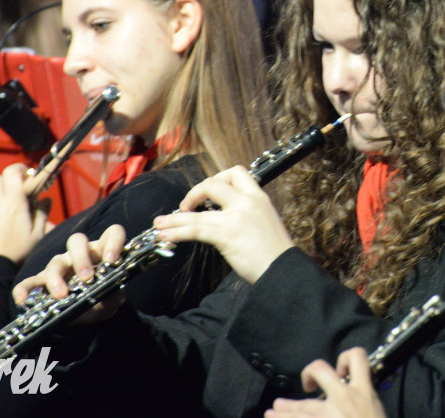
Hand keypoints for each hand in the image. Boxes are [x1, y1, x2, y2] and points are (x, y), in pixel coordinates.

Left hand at [0, 163, 50, 261]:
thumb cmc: (16, 252)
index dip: (19, 169)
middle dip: (7, 182)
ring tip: (5, 209)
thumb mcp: (37, 235)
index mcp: (14, 203)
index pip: (12, 172)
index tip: (26, 174)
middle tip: (16, 192)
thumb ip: (43, 214)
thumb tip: (46, 200)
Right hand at [12, 225, 127, 323]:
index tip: (112, 260)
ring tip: (61, 295)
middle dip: (81, 258)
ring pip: (55, 261)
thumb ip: (112, 298)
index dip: (114, 241)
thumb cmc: (102, 299)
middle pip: (77, 241)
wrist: (86, 314)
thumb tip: (106, 298)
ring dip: (56, 278)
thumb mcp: (111, 300)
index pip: (112, 233)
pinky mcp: (43, 280)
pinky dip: (25, 289)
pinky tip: (22, 300)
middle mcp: (81, 253)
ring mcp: (61, 265)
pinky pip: (30, 281)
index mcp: (102, 252)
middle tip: (87, 278)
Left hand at [153, 166, 293, 282]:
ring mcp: (236, 217)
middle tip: (186, 207)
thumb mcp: (265, 223)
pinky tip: (166, 236)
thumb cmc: (276, 254)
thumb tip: (224, 218)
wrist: (285, 271)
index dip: (218, 178)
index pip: (236, 173)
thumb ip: (246, 215)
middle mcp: (247, 202)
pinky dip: (177, 232)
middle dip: (194, 193)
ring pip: (197, 212)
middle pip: (213, 183)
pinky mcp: (226, 234)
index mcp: (259, 198)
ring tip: (159, 224)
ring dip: (174, 218)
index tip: (208, 193)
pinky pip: (195, 230)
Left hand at [265, 348, 385, 417]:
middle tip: (306, 386)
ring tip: (271, 412)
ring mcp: (328, 416)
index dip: (346, 358)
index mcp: (363, 391)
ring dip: (283, 410)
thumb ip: (362, 399)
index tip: (340, 372)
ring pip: (300, 406)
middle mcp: (343, 398)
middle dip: (308, 373)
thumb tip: (348, 395)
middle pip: (319, 370)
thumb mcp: (376, 410)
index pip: (357, 358)